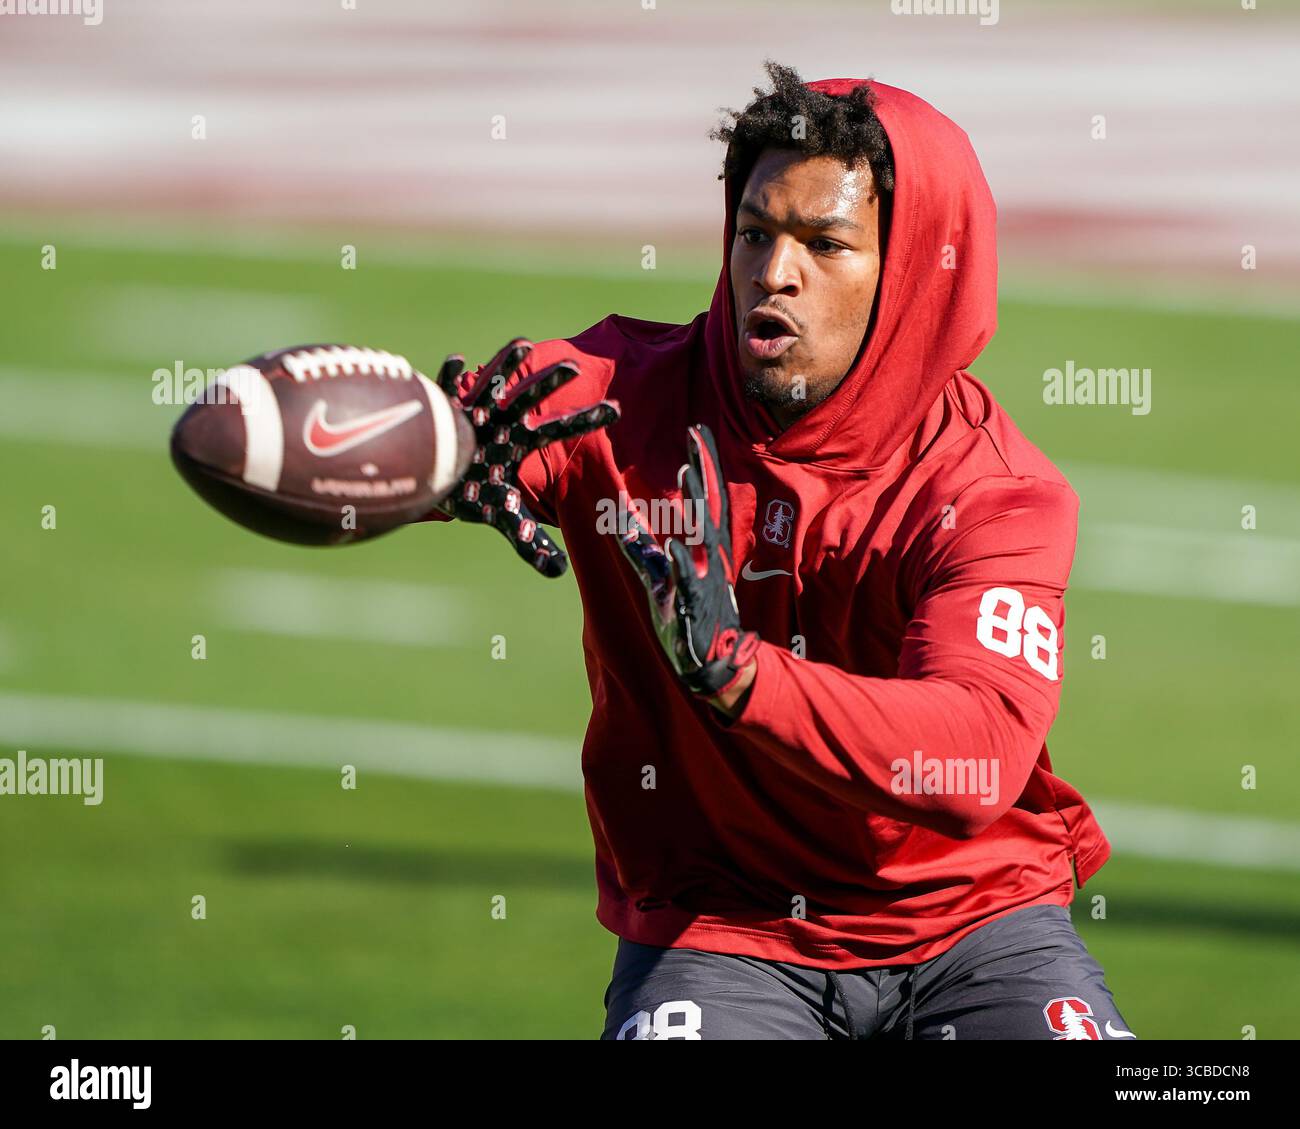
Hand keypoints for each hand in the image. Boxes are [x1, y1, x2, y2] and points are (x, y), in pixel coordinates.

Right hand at [435, 337, 618, 577]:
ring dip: (505, 367)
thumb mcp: (503, 516)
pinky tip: (456, 360)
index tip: (617, 410)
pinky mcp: (440, 411)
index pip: (559, 428)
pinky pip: (444, 391)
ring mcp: (470, 413)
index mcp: (518, 441)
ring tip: (524, 344)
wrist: (425, 479)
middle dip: (550, 383)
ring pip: (491, 384)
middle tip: (576, 367)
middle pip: (529, 399)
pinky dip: (449, 377)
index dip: (585, 420)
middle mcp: (499, 422)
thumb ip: (530, 542)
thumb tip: (560, 573)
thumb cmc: (468, 490)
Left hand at [616, 423, 759, 699]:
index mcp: (705, 550)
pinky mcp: (690, 606)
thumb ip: (643, 550)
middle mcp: (707, 560)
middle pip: (707, 508)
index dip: (703, 466)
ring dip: (695, 505)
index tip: (696, 432)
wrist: (714, 662)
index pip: (706, 501)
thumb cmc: (691, 616)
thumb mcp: (664, 579)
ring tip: (686, 474)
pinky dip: (678, 563)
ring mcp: (701, 580)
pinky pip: (684, 582)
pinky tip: (670, 544)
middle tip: (695, 438)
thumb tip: (620, 522)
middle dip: (702, 473)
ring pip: (699, 538)